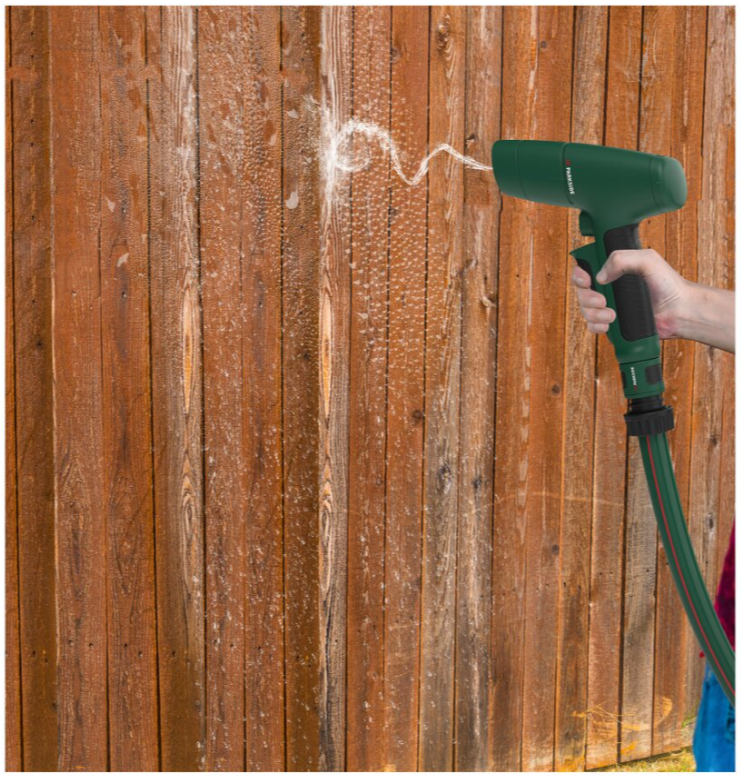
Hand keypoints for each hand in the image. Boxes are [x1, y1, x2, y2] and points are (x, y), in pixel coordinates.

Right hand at [570, 248, 687, 338]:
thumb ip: (621, 258)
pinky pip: (592, 326)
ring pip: (585, 310)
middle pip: (581, 291)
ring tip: (612, 315)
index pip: (585, 269)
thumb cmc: (668, 284)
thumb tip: (599, 276)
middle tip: (603, 300)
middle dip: (587, 297)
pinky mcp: (612, 323)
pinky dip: (596, 326)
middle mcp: (608, 287)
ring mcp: (609, 306)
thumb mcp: (647, 259)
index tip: (586, 280)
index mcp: (614, 270)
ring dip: (594, 314)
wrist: (679, 311)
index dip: (580, 275)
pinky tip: (608, 324)